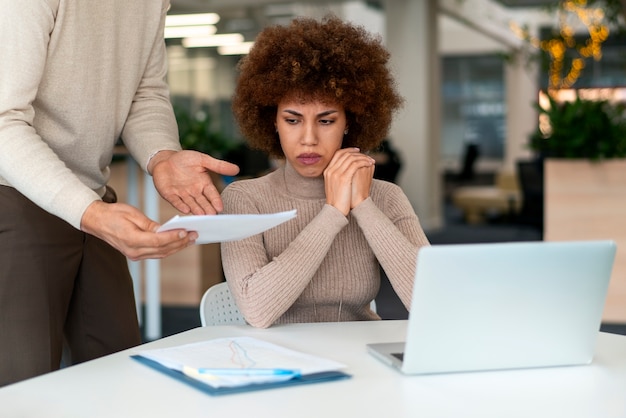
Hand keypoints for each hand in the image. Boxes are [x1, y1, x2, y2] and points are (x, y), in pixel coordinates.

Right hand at [80, 201, 197, 260]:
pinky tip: (178, 243)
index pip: (158, 241)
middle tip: (194, 235)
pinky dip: (168, 249)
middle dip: (180, 243)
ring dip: (177, 247)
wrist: (97, 221)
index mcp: (132, 240)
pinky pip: (156, 253)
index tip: (185, 232)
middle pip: (162, 249)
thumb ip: (150, 225)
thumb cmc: (113, 214)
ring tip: (190, 240)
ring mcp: (134, 255)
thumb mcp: (133, 214)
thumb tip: (166, 230)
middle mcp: (134, 251)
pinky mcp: (136, 254)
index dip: (173, 237)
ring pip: (161, 253)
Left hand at [149, 150, 238, 214]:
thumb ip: (218, 166)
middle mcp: (194, 191)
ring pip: (191, 204)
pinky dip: (180, 205)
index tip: (220, 208)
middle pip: (203, 202)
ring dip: (196, 210)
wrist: (164, 159)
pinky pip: (176, 201)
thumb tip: (236, 169)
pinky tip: (186, 210)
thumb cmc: (184, 159)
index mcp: (203, 184)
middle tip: (212, 216)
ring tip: (202, 215)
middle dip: (207, 209)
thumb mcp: (203, 160)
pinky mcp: (170, 195)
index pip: (212, 194)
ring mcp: (182, 194)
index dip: (216, 201)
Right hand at [324, 148, 374, 215]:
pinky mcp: (343, 178)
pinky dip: (363, 162)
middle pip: (345, 154)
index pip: (338, 154)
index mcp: (327, 171)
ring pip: (351, 158)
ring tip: (370, 160)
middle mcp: (330, 170)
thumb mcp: (334, 185)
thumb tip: (347, 170)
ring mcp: (336, 173)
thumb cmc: (337, 200)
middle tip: (366, 155)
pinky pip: (355, 165)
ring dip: (362, 158)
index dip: (348, 150)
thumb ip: (338, 176)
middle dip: (357, 153)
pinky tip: (369, 164)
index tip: (357, 151)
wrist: (334, 211)